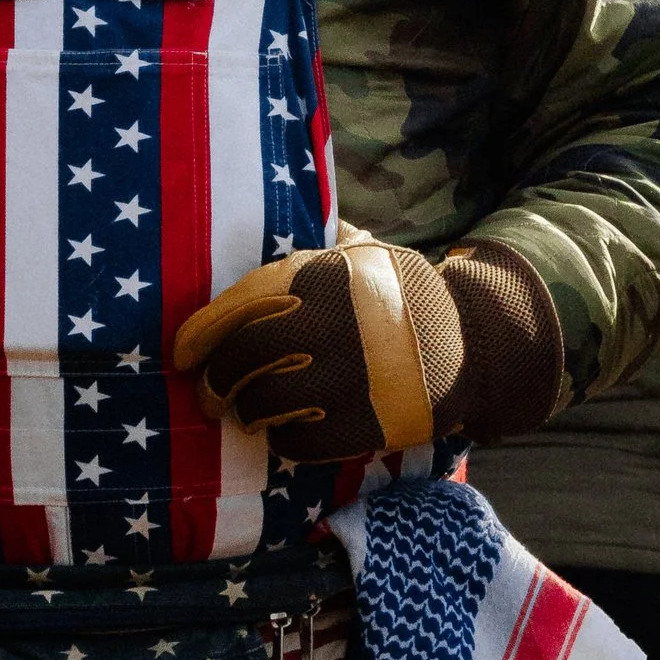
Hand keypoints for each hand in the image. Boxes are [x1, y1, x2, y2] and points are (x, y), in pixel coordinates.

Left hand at [173, 232, 561, 461]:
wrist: (476, 340)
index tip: (183, 353)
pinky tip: (283, 431)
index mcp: (321, 280)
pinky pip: (300, 443)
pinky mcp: (366, 425)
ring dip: (247, 412)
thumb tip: (271, 217)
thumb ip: (315, 251)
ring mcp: (348, 380)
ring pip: (266, 404)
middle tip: (210, 392)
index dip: (201, 334)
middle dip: (217, 381)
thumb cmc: (404, 295)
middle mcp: (329, 327)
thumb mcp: (364, 255)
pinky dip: (283, 440)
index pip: (239, 307)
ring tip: (246, 412)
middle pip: (244, 359)